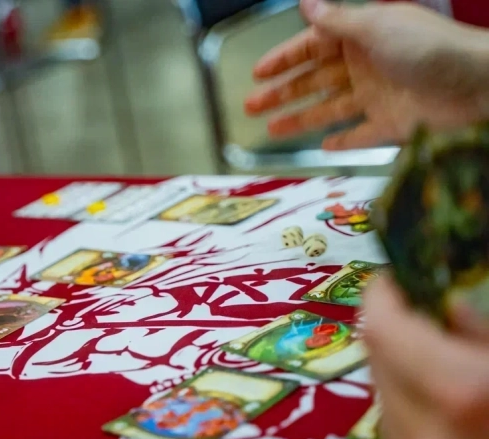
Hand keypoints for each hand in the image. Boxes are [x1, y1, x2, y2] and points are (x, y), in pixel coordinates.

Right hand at [244, 0, 488, 149]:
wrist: (476, 85)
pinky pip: (359, 135)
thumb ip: (335, 20)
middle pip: (315, 80)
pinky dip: (341, 141)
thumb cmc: (429, 49)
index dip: (284, 59)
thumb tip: (305, 2)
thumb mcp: (375, 27)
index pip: (312, 46)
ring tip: (271, 131)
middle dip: (282, 93)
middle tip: (251, 106)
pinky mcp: (391, 126)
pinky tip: (322, 146)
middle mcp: (367, 65)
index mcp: (362, 36)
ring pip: (329, 109)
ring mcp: (378, 97)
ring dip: (299, 119)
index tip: (257, 72)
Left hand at [364, 276, 488, 438]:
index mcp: (465, 394)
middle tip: (426, 313)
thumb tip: (451, 305)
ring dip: (404, 375)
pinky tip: (455, 410)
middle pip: (380, 368)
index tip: (397, 279)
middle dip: (397, 332)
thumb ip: (487, 328)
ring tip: (441, 359)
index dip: (386, 295)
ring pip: (389, 410)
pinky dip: (420, 418)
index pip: (383, 330)